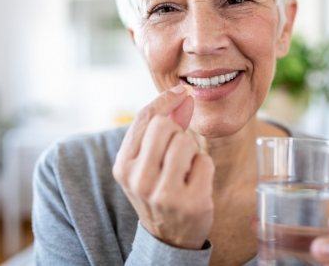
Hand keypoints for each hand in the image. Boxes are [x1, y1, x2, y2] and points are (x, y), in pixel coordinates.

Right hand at [112, 85, 214, 249]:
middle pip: (165, 125)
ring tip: (184, 170)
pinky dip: (203, 167)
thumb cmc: (158, 190)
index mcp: (123, 166)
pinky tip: (194, 184)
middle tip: (177, 149)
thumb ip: (152, 132)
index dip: (165, 99)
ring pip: (186, 142)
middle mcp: (139, 180)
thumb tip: (178, 93)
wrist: (169, 238)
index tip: (181, 91)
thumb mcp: (143, 164)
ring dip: (191, 151)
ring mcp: (165, 194)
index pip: (145, 118)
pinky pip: (205, 161)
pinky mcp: (191, 203)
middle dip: (177, 130)